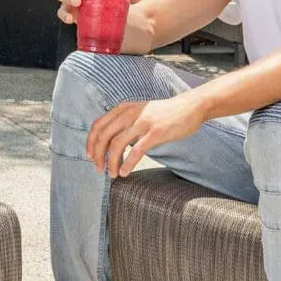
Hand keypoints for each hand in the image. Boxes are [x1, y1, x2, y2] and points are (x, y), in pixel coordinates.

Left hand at [87, 96, 205, 177]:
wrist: (190, 107)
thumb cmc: (164, 113)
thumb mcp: (140, 111)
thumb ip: (125, 121)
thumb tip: (110, 142)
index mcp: (124, 108)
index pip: (98, 125)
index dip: (90, 143)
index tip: (90, 157)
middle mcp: (130, 113)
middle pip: (104, 136)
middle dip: (98, 155)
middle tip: (99, 169)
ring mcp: (143, 122)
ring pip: (117, 145)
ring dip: (111, 162)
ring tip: (113, 174)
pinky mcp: (155, 133)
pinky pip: (136, 151)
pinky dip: (127, 164)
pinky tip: (125, 172)